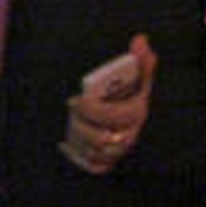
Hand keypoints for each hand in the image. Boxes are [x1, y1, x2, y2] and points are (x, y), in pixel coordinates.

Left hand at [60, 34, 158, 174]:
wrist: (126, 117)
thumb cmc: (129, 94)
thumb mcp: (137, 77)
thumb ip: (140, 60)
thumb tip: (140, 39)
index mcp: (137, 114)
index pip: (114, 117)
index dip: (91, 110)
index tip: (76, 99)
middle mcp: (129, 136)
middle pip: (100, 139)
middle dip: (80, 125)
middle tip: (71, 111)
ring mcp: (118, 151)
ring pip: (93, 152)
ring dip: (77, 137)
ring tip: (71, 123)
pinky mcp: (107, 162)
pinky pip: (93, 167)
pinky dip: (77, 156)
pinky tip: (66, 143)